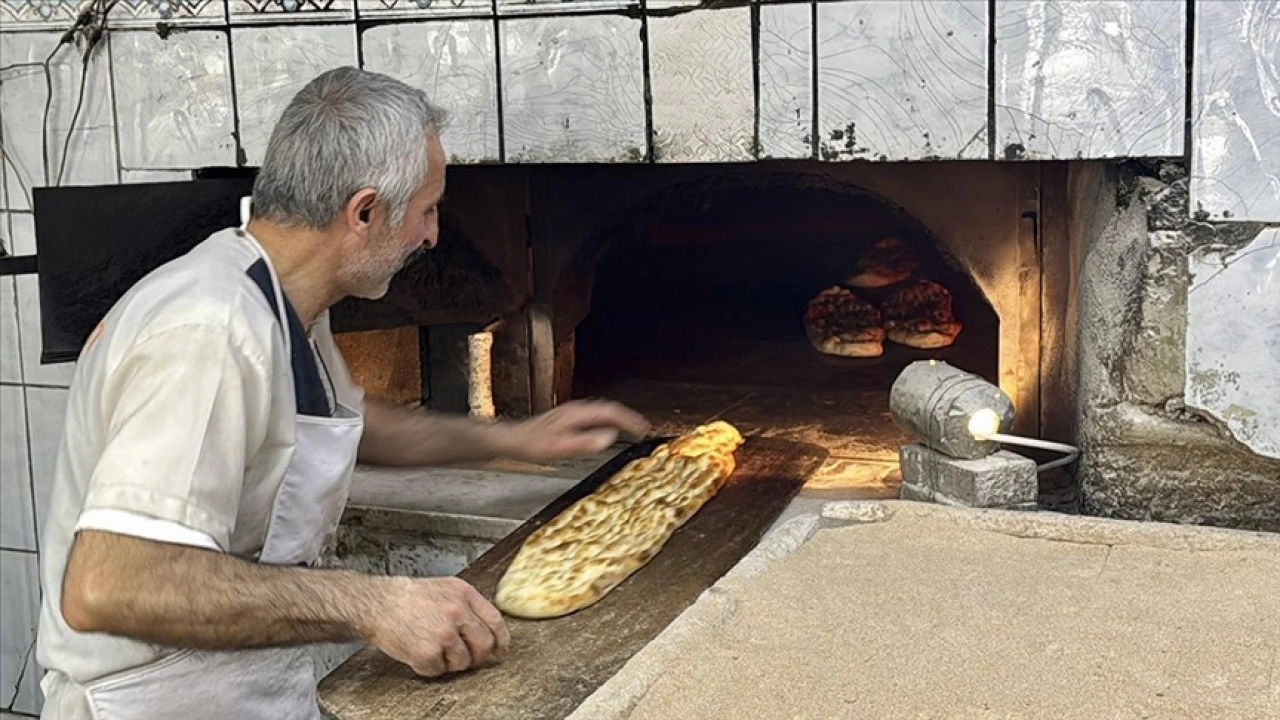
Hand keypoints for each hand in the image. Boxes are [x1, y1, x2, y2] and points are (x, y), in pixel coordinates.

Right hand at [367, 577, 510, 676]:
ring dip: (451, 662)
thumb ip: (468, 605)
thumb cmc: (408, 597)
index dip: (501, 640)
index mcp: (464, 594)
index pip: (495, 621)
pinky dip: (430, 667)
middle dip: (478, 657)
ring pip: (463, 662)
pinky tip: (420, 652)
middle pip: (484, 645)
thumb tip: (487, 628)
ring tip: (435, 649)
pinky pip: (439, 670)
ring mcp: (443, 633)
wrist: (378, 604)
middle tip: (467, 658)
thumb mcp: (445, 588)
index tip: (501, 651)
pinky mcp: (427, 652)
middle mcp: (457, 612)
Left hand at [499, 400, 650, 463]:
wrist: (509, 441)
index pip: (611, 411)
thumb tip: (610, 437)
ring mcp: (569, 413)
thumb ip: (586, 442)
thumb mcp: (560, 448)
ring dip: (616, 418)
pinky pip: (592, 416)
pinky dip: (604, 421)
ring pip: (600, 411)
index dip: (630, 419)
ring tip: (628, 428)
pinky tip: (601, 430)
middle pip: (607, 408)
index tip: (643, 428)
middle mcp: (575, 409)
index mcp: (577, 413)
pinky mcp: (564, 420)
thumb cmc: (531, 445)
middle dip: (626, 417)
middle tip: (641, 428)